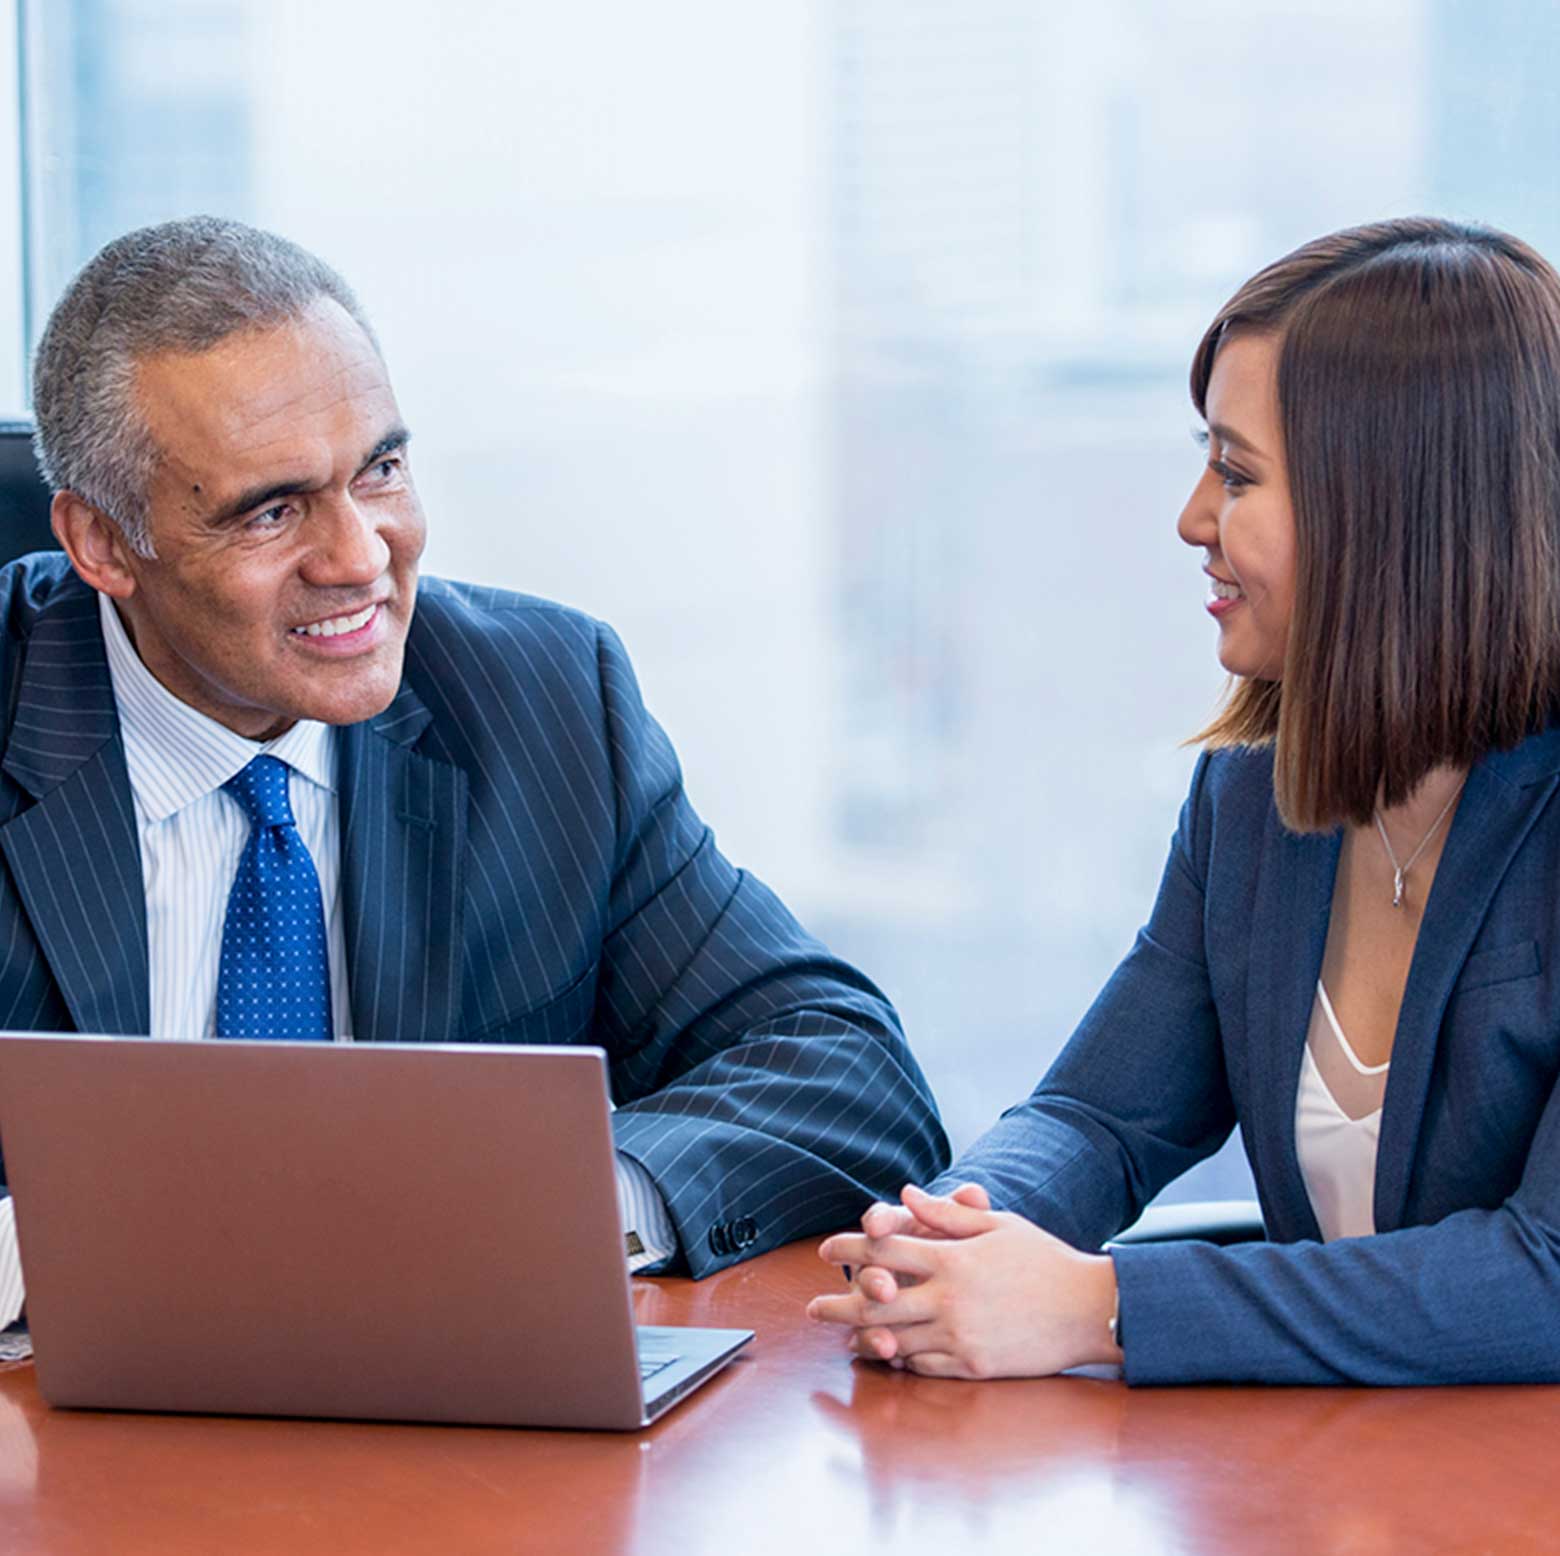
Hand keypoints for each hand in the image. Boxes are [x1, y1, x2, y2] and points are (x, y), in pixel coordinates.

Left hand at [808, 1183, 1120, 1378]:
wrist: (1089, 1309)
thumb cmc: (1045, 1260)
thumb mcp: (998, 1225)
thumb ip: (948, 1213)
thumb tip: (907, 1193)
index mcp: (952, 1257)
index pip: (886, 1248)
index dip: (850, 1247)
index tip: (826, 1249)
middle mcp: (949, 1297)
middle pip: (876, 1302)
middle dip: (838, 1305)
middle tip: (812, 1309)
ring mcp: (959, 1334)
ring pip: (895, 1340)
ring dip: (863, 1339)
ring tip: (842, 1338)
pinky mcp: (972, 1365)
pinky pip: (923, 1366)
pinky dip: (902, 1360)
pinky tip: (888, 1356)